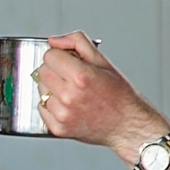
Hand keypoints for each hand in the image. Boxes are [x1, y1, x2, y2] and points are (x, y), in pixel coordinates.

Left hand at [33, 32, 166, 152]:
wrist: (127, 125)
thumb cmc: (119, 96)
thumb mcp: (104, 62)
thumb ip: (77, 43)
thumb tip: (54, 41)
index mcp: (81, 76)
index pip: (49, 56)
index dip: (60, 56)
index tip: (69, 62)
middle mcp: (70, 96)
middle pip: (42, 71)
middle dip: (55, 70)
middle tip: (72, 78)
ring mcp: (63, 114)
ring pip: (41, 89)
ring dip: (53, 88)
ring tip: (73, 94)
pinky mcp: (58, 128)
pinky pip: (41, 108)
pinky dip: (51, 106)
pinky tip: (69, 106)